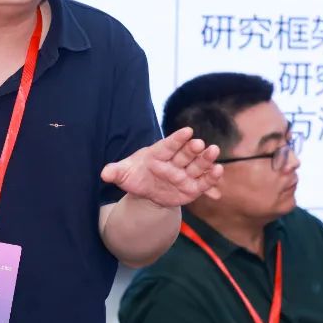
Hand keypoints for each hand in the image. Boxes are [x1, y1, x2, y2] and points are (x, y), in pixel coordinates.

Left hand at [100, 127, 222, 206]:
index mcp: (158, 153)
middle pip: (186, 153)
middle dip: (194, 149)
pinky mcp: (193, 187)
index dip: (177, 138)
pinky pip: (204, 184)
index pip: (168, 144)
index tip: (187, 131)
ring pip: (198, 166)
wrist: (146, 191)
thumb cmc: (135, 176)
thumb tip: (104, 173)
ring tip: (215, 157)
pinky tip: (218, 184)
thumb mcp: (123, 174)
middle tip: (201, 144)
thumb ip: (115, 172)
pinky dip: (211, 183)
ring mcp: (185, 174)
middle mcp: (175, 161)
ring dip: (207, 161)